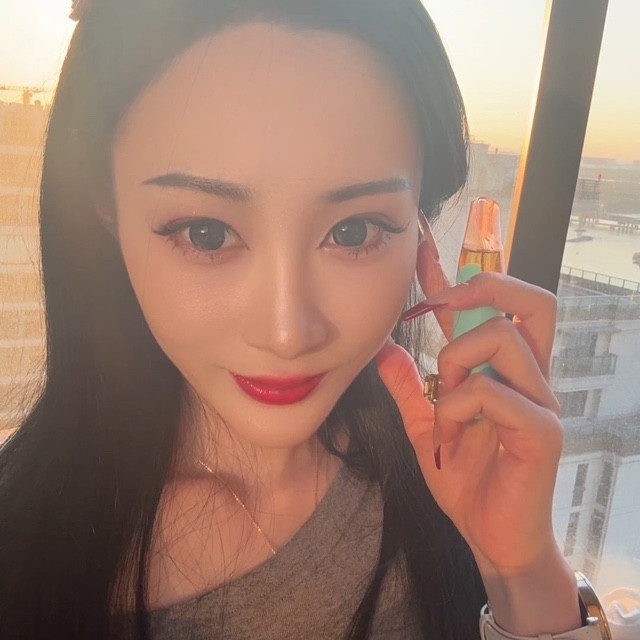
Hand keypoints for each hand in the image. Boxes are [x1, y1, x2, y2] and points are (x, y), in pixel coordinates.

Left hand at [376, 236, 580, 634]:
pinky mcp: (541, 432)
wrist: (490, 536)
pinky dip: (458, 405)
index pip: (492, 306)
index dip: (459, 272)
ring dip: (457, 360)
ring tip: (444, 397)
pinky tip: (448, 433)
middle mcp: (529, 377)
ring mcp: (540, 402)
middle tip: (444, 304)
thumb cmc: (467, 479)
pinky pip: (494, 392)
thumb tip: (384, 349)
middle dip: (484, 287)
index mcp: (503, 371)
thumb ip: (409, 388)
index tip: (424, 246)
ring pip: (502, 338)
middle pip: (531, 301)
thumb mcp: (426, 426)